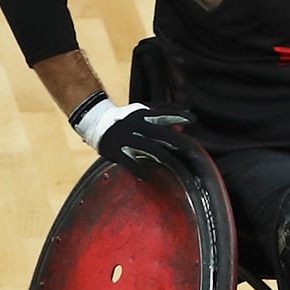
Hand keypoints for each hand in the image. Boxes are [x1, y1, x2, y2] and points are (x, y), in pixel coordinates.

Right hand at [70, 92, 190, 166]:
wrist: (96, 120)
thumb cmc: (126, 119)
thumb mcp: (142, 114)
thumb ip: (162, 120)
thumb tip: (182, 129)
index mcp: (142, 114)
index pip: (163, 113)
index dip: (178, 115)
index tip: (192, 119)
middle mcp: (135, 124)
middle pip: (159, 133)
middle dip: (175, 140)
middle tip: (190, 149)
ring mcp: (125, 138)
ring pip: (148, 148)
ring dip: (163, 156)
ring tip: (175, 165)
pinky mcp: (116, 150)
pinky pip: (129, 162)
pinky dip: (140, 169)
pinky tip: (148, 176)